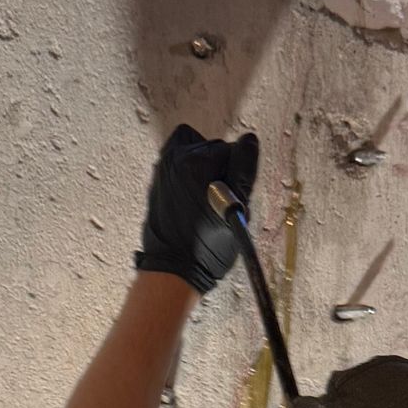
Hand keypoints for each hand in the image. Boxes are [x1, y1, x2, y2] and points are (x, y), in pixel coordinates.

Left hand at [134, 124, 259, 294]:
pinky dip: (190, 169)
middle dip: (222, 168)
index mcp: (197, 162)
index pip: (233, 149)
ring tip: (206, 194)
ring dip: (206, 166)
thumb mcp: (236, 208)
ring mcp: (164, 167)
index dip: (239, 173)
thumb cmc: (207, 244)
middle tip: (220, 198)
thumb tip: (249, 140)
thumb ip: (244, 169)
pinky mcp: (158, 177)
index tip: (233, 195)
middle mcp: (176, 158)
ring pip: (197, 150)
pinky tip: (194, 194)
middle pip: (214, 148)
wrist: (173, 267)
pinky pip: (180, 158)